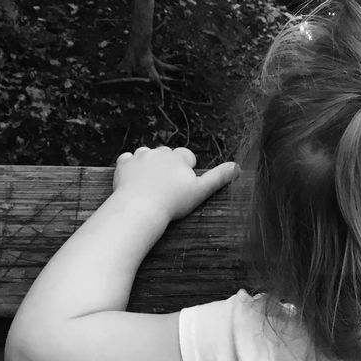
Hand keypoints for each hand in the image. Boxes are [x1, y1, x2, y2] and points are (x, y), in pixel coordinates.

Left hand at [113, 145, 240, 224]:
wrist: (140, 208)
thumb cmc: (173, 203)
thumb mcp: (200, 191)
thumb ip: (218, 178)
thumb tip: (237, 167)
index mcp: (179, 157)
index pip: (187, 156)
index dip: (187, 169)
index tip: (183, 185)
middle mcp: (160, 152)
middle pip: (166, 153)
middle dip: (167, 165)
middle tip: (167, 188)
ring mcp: (140, 156)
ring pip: (147, 154)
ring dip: (149, 164)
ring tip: (150, 184)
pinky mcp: (123, 164)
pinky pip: (127, 160)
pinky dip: (130, 168)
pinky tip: (133, 181)